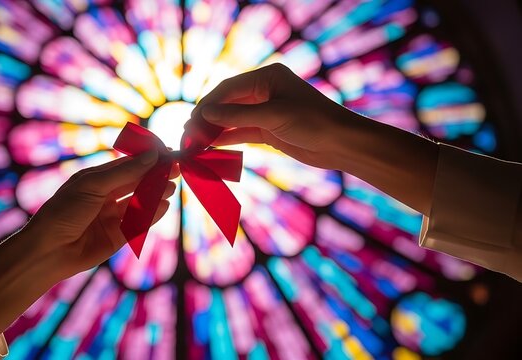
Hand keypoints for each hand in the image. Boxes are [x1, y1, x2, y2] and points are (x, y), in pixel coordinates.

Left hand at [0, 152, 177, 338]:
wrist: (48, 250)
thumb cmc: (64, 211)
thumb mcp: (93, 186)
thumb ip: (125, 172)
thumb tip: (152, 155)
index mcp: (97, 180)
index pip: (128, 165)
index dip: (148, 159)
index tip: (168, 153)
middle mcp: (106, 197)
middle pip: (138, 183)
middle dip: (156, 175)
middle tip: (177, 169)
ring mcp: (113, 217)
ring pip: (141, 203)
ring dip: (157, 194)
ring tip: (172, 186)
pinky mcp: (119, 237)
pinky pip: (140, 223)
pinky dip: (153, 214)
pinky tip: (165, 205)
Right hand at [189, 63, 353, 168]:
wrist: (342, 144)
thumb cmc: (313, 122)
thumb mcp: (274, 116)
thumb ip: (238, 116)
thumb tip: (205, 114)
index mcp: (267, 77)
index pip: (228, 89)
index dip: (208, 105)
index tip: (191, 121)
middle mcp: (264, 91)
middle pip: (227, 104)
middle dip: (208, 119)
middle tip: (188, 135)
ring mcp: (266, 111)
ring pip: (233, 120)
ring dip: (215, 131)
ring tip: (194, 144)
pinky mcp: (269, 130)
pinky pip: (242, 132)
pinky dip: (227, 139)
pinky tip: (211, 147)